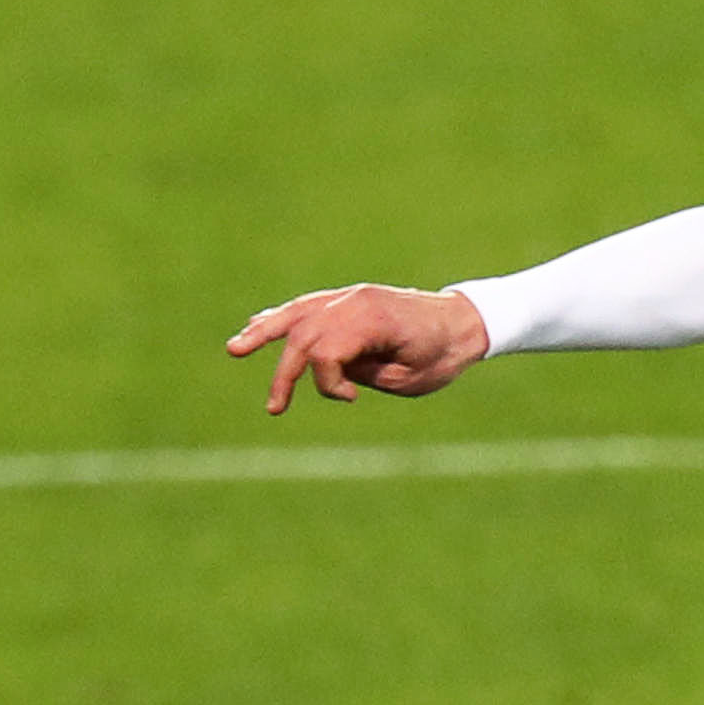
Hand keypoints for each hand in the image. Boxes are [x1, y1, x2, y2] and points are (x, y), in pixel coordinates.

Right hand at [226, 285, 491, 414]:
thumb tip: (329, 370)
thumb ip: (363, 373)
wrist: (467, 323)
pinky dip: (285, 316)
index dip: (328, 382)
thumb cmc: (442, 356)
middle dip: (285, 373)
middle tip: (275, 407)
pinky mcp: (350, 299)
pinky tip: (260, 324)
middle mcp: (356, 302)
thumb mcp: (407, 377)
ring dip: (265, 332)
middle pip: (304, 335)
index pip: (326, 351)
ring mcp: (351, 297)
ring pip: (298, 313)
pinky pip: (310, 306)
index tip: (351, 399)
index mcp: (373, 320)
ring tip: (235, 348)